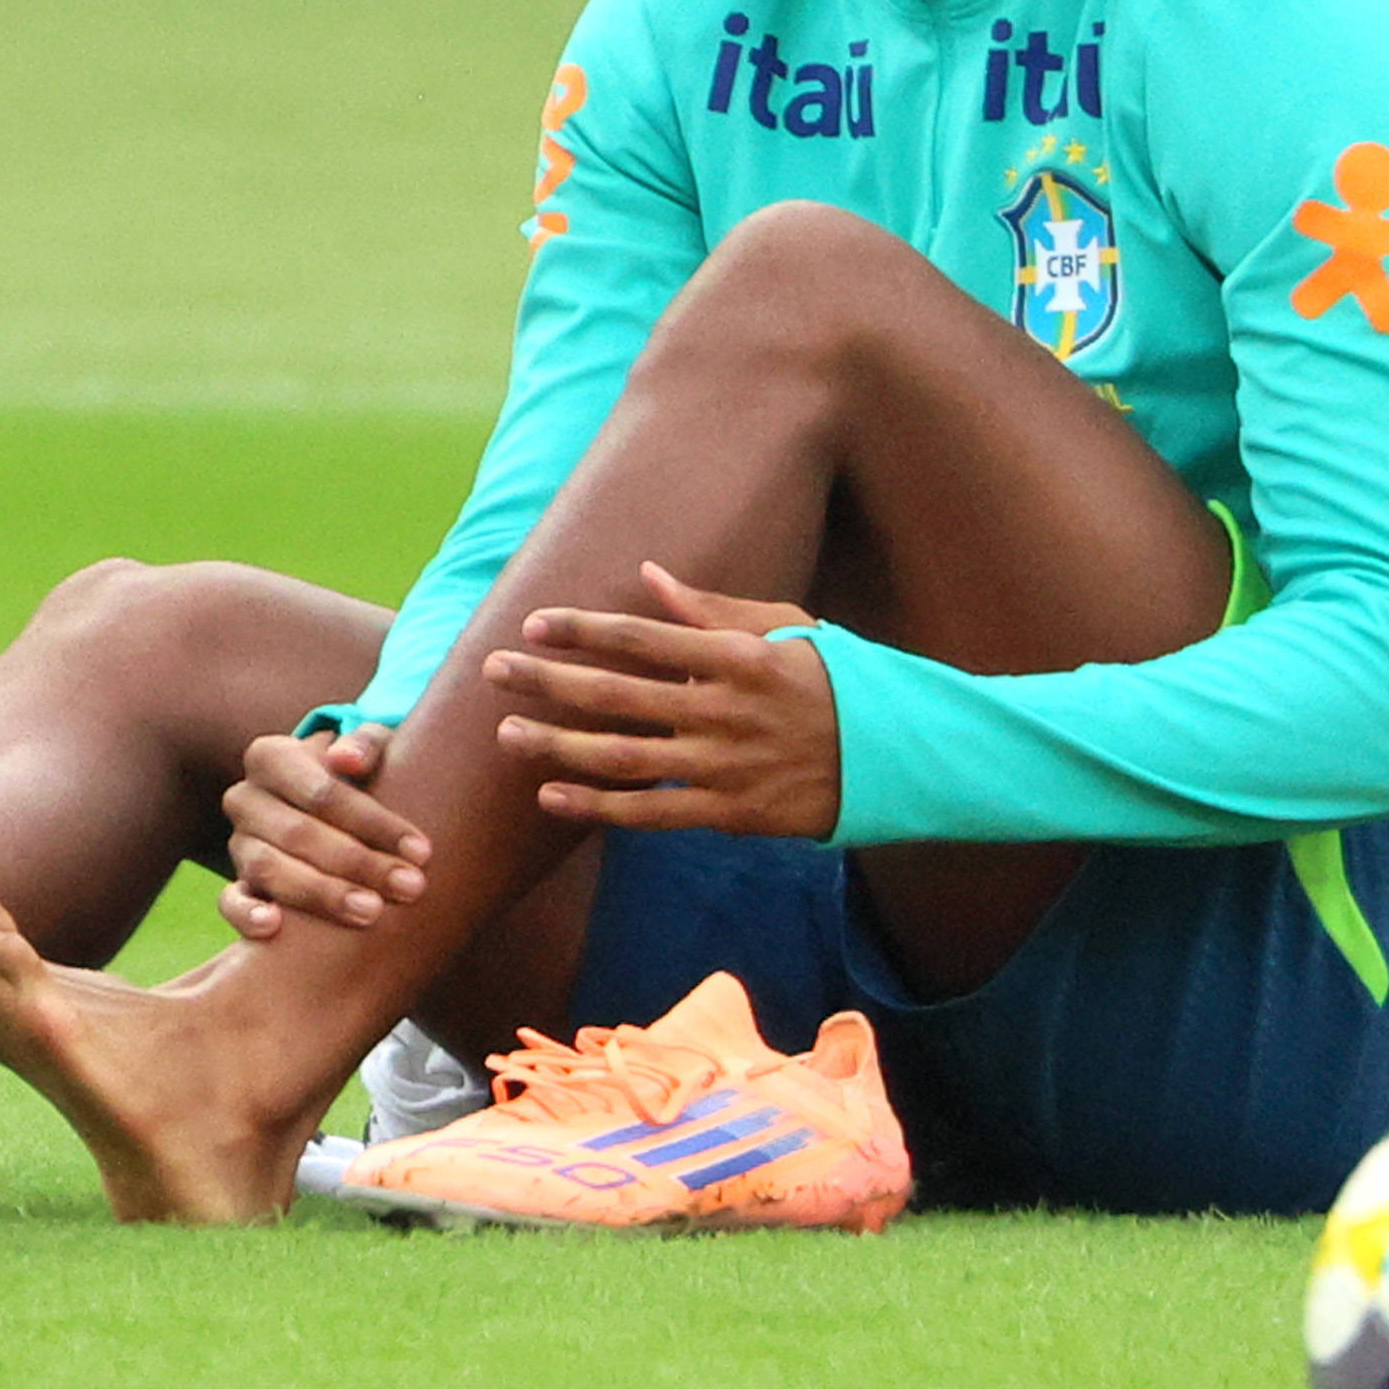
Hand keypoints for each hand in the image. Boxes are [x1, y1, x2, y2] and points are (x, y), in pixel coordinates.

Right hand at [216, 725, 430, 939]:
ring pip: (269, 870)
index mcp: (271, 757)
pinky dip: (246, 915)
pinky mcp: (238, 882)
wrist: (334, 804)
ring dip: (322, 895)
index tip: (421, 850)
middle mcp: (246, 798)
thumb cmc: (360, 773)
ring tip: (370, 912)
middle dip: (359, 864)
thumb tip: (346, 760)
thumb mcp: (369, 748)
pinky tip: (274, 928)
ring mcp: (238, 842)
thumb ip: (364, 744)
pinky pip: (230, 901)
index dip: (373, 822)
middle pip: (299, 834)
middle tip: (409, 886)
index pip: (321, 792)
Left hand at [484, 564, 843, 837]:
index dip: (583, 629)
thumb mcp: (785, 627)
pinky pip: (651, 812)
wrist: (895, 757)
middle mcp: (722, 709)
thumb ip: (711, 608)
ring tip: (508, 735)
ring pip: (622, 757)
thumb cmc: (834, 681)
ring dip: (558, 745)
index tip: (535, 622)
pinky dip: (598, 806)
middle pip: (616, 694)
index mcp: (735, 656)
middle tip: (494, 670)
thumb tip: (648, 576)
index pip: (641, 637)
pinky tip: (553, 795)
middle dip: (548, 681)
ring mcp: (724, 764)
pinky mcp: (729, 811)